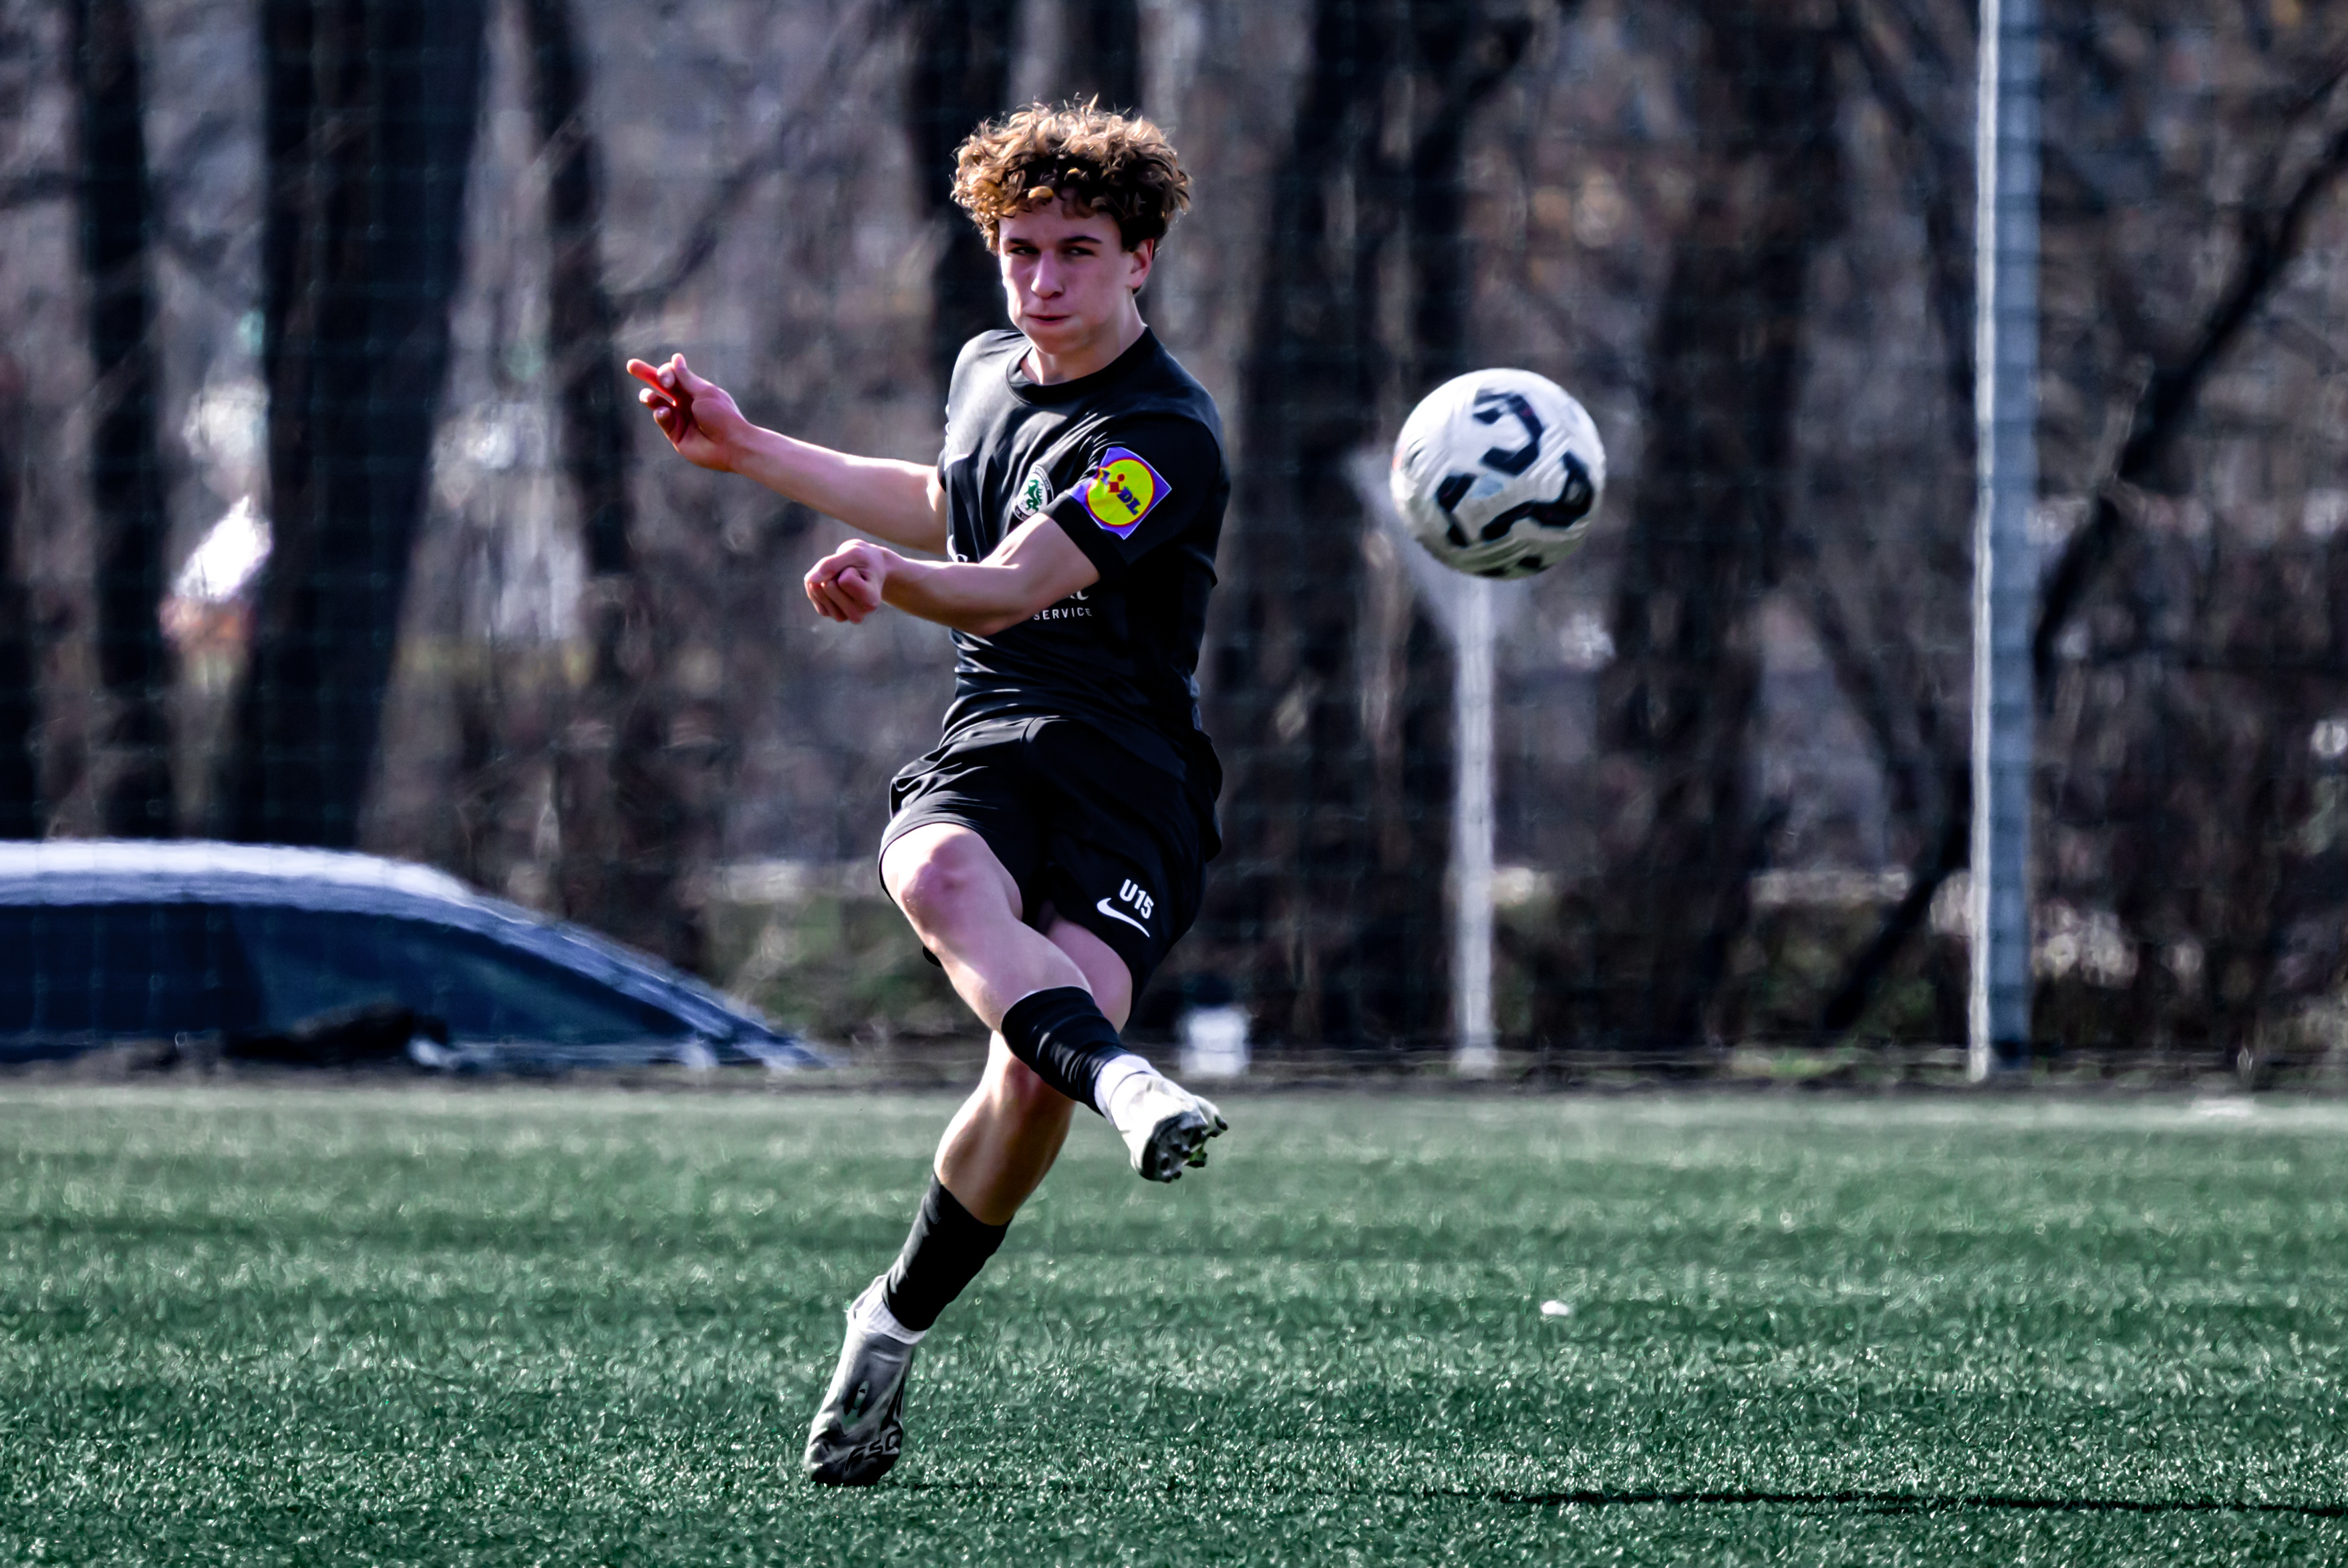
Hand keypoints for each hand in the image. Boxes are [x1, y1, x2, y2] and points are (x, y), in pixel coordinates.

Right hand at [626, 353, 749, 471]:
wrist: (732, 445)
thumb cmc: (723, 416)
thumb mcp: (704, 392)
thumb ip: (686, 378)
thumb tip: (676, 358)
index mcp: (694, 389)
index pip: (673, 374)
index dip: (664, 372)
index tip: (666, 380)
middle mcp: (685, 402)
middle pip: (660, 385)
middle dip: (646, 374)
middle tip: (631, 365)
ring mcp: (679, 418)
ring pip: (656, 402)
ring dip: (649, 397)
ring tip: (648, 398)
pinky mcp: (675, 434)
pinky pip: (662, 420)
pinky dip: (660, 414)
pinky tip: (664, 413)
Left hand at [804, 538, 894, 623]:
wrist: (869, 568)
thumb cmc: (865, 560)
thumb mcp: (854, 552)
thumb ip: (832, 563)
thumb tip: (810, 579)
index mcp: (871, 601)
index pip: (845, 580)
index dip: (848, 568)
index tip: (859, 570)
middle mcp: (858, 614)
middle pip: (829, 586)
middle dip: (835, 572)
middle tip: (850, 572)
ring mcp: (843, 616)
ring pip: (819, 592)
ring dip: (825, 577)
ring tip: (842, 577)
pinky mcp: (828, 613)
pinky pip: (812, 595)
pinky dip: (817, 583)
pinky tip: (830, 580)